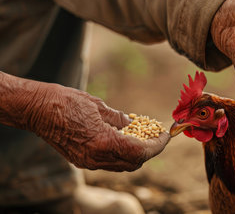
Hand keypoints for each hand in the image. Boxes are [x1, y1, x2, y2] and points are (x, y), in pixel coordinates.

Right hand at [18, 81, 168, 171]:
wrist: (36, 109)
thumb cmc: (66, 102)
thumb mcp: (99, 106)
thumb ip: (119, 119)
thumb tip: (132, 124)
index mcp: (103, 143)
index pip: (140, 152)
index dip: (157, 146)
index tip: (165, 136)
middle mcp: (96, 157)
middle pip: (133, 163)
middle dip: (149, 151)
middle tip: (156, 136)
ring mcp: (88, 162)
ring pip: (121, 165)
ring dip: (136, 154)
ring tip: (143, 137)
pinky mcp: (81, 160)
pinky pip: (108, 162)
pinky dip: (121, 153)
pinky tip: (124, 139)